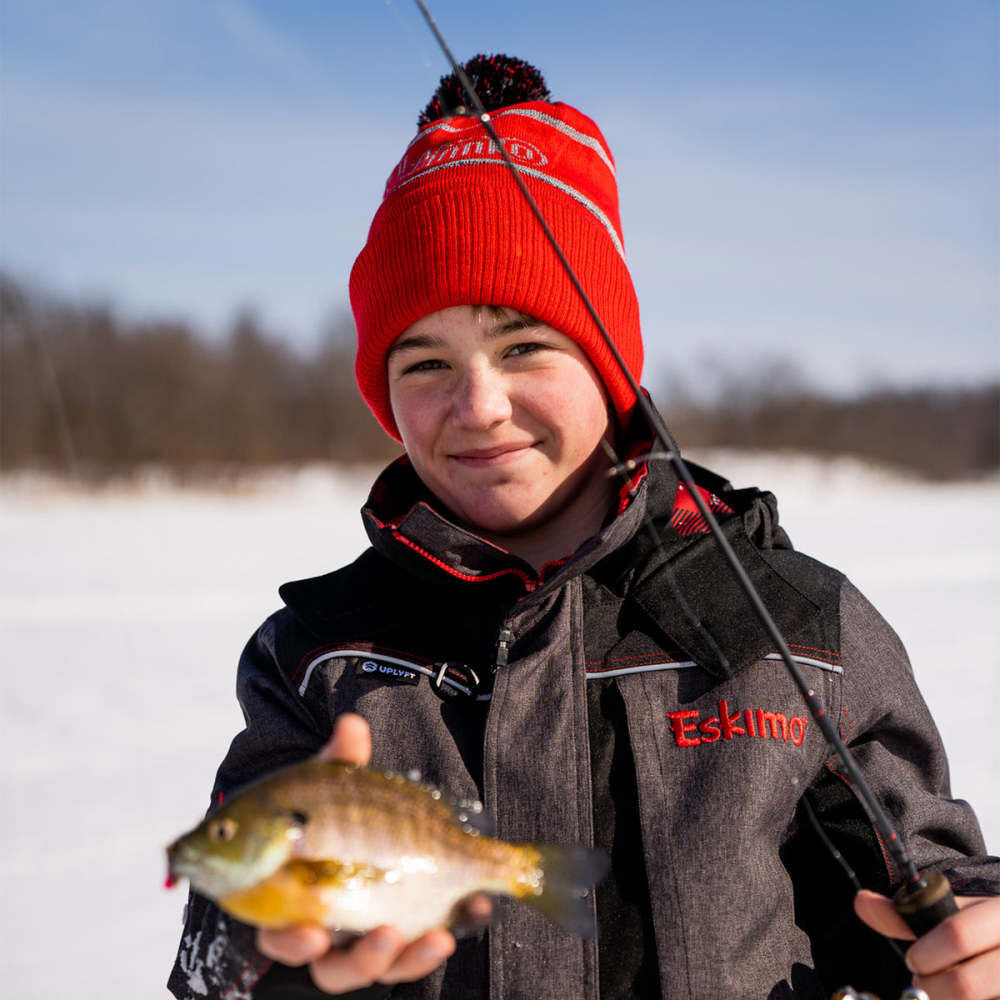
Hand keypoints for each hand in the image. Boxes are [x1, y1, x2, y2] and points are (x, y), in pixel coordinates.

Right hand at [255, 713, 489, 994]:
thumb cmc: (341, 810)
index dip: (290, 938)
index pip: (277, 929)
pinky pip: (413, 955)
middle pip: (326, 964)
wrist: (375, 825)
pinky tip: (473, 914)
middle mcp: (320, 927)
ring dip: (404, 959)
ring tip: (434, 938)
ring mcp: (360, 939)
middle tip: (381, 938)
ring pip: (373, 967)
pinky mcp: (400, 940)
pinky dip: (439, 941)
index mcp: (291, 894)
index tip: (312, 933)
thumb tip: (352, 724)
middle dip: (353, 960)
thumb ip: (343, 761)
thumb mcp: (340, 785)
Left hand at [855, 889, 999, 998]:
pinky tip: (961, 997)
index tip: (913, 960)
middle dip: (930, 986)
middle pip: (964, 984)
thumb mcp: (952, 913)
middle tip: (922, 980)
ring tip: (940, 989)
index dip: (924, 954)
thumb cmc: (981, 930)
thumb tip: (861, 903)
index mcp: (998, 914)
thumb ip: (906, 914)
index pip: (957, 935)